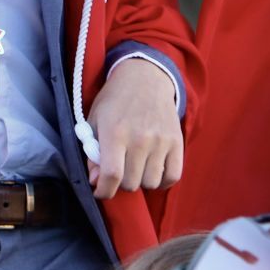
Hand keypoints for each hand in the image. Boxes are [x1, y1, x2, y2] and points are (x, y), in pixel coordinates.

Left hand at [85, 58, 182, 199]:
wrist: (145, 78)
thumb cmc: (115, 101)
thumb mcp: (95, 120)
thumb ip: (92, 153)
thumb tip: (95, 181)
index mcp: (114, 132)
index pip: (111, 175)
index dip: (104, 191)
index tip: (101, 191)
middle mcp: (139, 138)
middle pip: (130, 183)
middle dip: (120, 182)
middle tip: (119, 169)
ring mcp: (160, 140)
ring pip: (150, 183)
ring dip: (141, 180)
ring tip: (136, 166)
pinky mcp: (177, 142)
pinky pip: (172, 176)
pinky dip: (162, 180)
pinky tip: (153, 169)